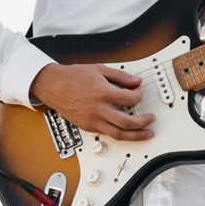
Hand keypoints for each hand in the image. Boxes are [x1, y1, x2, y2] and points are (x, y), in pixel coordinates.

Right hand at [30, 62, 153, 140]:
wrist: (52, 85)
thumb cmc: (73, 77)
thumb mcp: (99, 69)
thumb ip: (121, 76)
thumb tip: (136, 82)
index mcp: (102, 92)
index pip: (130, 99)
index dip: (138, 96)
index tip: (138, 93)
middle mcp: (98, 109)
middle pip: (127, 122)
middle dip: (144, 122)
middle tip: (151, 119)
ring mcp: (92, 120)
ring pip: (118, 134)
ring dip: (136, 136)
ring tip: (147, 133)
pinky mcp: (87, 126)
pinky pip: (107, 133)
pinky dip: (119, 133)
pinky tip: (127, 130)